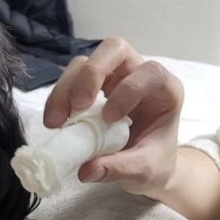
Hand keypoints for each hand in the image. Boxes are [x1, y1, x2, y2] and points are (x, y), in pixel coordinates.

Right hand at [44, 37, 183, 194]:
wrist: (145, 166)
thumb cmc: (154, 162)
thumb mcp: (145, 170)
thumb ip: (121, 169)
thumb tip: (87, 170)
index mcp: (165, 90)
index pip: (150, 72)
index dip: (128, 89)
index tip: (110, 118)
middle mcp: (138, 74)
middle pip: (115, 49)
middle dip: (92, 73)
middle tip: (78, 106)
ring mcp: (113, 77)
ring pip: (85, 61)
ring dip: (66, 87)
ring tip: (56, 122)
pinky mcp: (92, 86)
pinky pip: (71, 80)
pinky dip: (59, 97)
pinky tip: (55, 122)